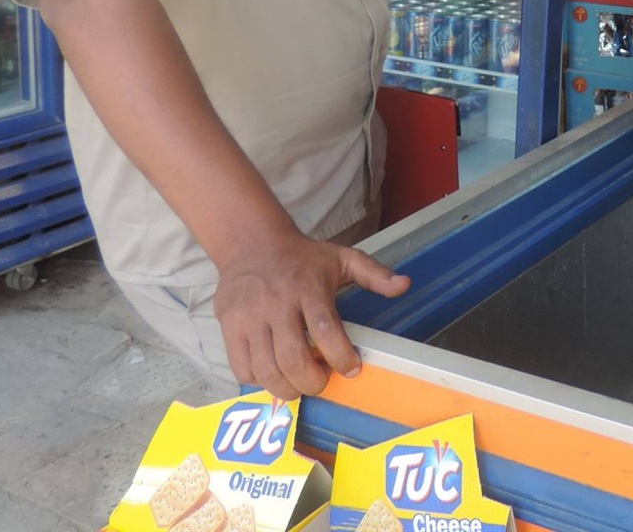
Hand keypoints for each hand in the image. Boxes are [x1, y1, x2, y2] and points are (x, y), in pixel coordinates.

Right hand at [213, 230, 410, 398]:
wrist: (250, 244)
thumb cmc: (301, 257)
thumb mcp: (341, 257)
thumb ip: (374, 274)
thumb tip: (404, 285)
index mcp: (308, 287)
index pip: (326, 330)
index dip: (341, 357)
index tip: (351, 369)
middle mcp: (277, 303)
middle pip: (293, 359)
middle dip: (312, 382)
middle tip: (322, 382)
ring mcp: (249, 317)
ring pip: (266, 369)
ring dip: (286, 388)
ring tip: (299, 384)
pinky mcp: (228, 327)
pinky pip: (242, 368)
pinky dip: (259, 381)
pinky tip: (274, 374)